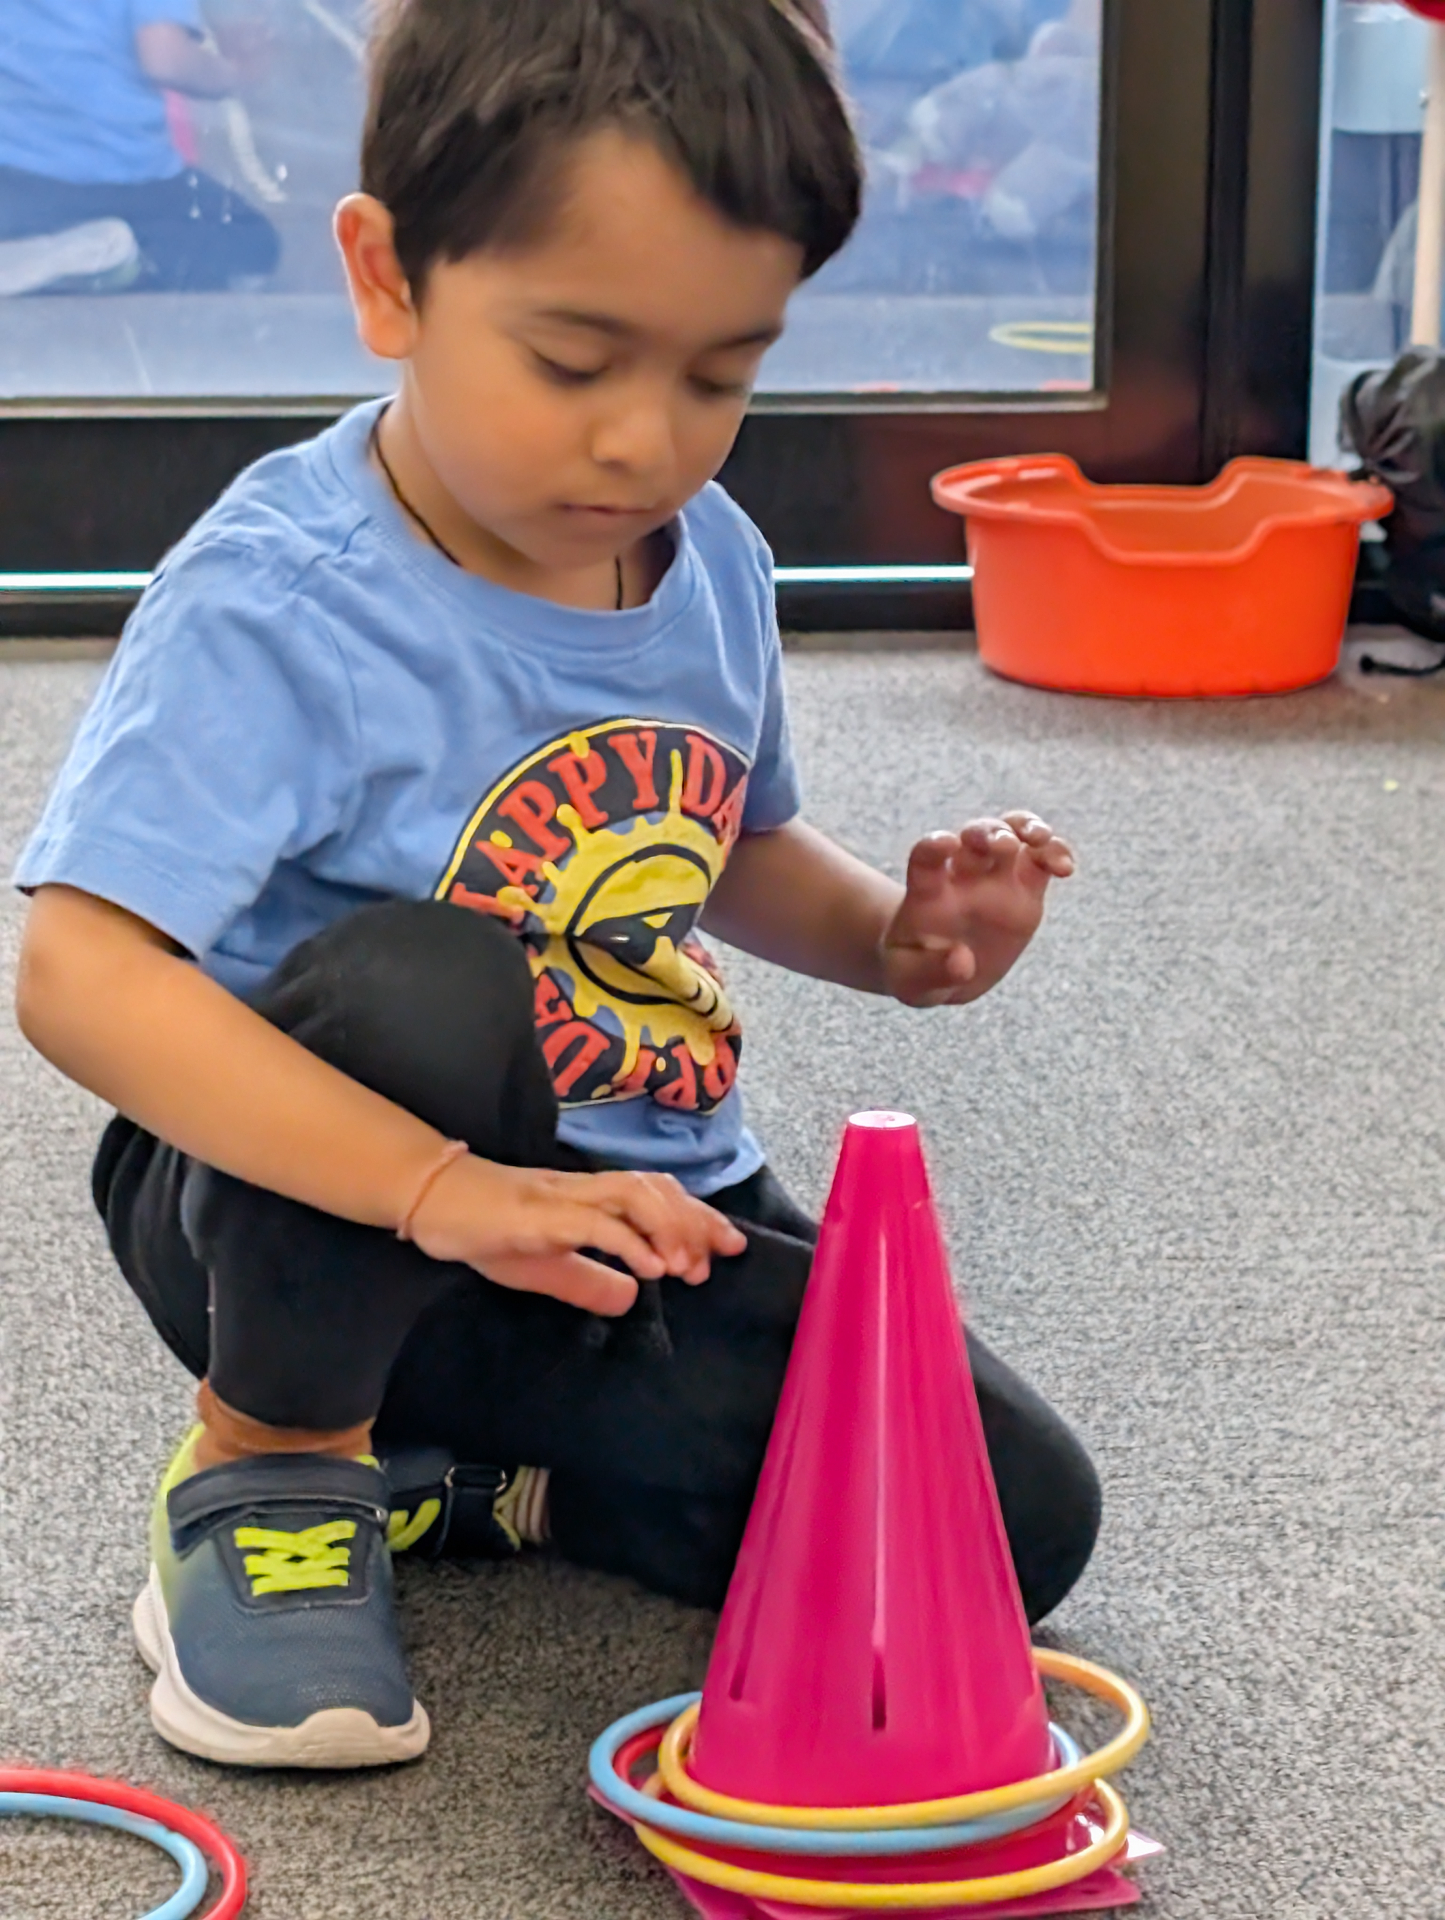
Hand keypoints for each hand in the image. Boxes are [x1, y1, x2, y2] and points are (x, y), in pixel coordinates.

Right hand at [405, 1155, 746, 1315]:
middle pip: (657, 1190)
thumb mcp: (545, 1267)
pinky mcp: (540, 1214)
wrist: (433, 1201)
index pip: (657, 1197)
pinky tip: (651, 1269)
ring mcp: (564, 1198)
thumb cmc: (485, 1229)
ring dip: (669, 1229)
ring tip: (688, 1268)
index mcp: (591, 1200)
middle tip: (720, 1258)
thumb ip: (588, 1281)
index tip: (729, 1246)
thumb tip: (631, 1299)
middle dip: (696, 1222)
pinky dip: (628, 1243)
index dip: (698, 1218)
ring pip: (634, 1196)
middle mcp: (586, 1190)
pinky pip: (593, 1223)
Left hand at [882, 812, 1073, 1007]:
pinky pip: (1042, 859)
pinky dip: (1055, 853)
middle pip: (974, 836)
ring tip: (1040, 839)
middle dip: (988, 833)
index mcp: (926, 893)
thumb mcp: (911, 982)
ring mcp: (995, 878)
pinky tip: (1065, 868)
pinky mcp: (1025, 888)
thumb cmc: (915, 970)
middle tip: (1003, 845)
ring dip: (1025, 827)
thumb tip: (962, 961)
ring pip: (1010, 833)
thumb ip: (930, 972)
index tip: (945, 844)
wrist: (939, 971)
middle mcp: (961, 876)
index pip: (924, 859)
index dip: (933, 847)